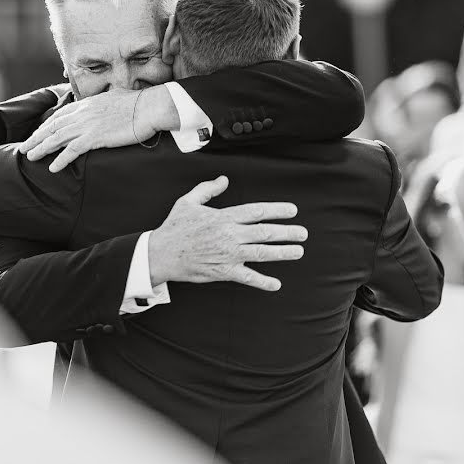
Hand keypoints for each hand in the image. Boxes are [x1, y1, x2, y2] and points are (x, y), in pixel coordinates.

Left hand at [17, 87, 173, 172]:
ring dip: (41, 148)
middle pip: (53, 127)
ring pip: (57, 138)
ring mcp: (87, 125)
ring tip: (30, 157)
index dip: (46, 126)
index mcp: (87, 104)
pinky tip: (52, 168)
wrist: (150, 107)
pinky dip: (60, 160)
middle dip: (36, 138)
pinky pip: (72, 151)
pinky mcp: (95, 137)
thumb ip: (106, 100)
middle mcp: (83, 113)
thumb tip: (108, 98)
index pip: (60, 116)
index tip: (37, 134)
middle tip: (24, 148)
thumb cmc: (139, 104)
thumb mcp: (116, 97)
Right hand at [148, 177, 306, 290]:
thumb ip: (208, 189)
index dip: (277, 210)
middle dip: (288, 232)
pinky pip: (248, 277)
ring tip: (298, 251)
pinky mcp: (223, 271)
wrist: (161, 253)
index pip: (257, 212)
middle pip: (265, 232)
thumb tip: (224, 179)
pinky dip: (263, 282)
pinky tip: (276, 284)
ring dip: (283, 252)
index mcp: (223, 217)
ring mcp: (228, 254)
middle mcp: (230, 235)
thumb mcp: (187, 202)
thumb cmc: (174, 228)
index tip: (292, 211)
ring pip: (262, 253)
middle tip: (303, 233)